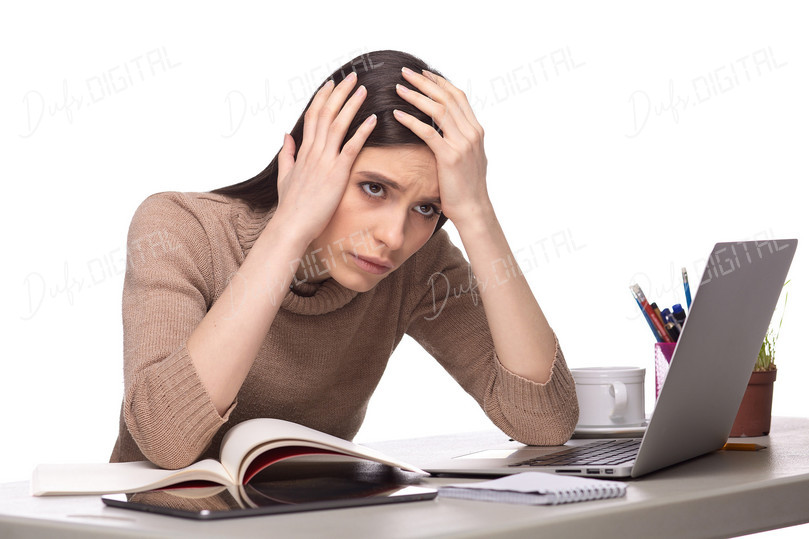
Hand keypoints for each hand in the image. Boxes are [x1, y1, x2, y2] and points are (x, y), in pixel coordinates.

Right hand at [275, 72, 376, 243]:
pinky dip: (362, 131)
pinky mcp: (336, 174)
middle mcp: (313, 152)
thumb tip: (286, 136)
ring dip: (351, 104)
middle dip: (339, 92)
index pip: (313, 116)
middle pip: (326, 113)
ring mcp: (324, 161)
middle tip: (352, 76)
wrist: (291, 225)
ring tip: (363, 89)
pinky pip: (351, 147)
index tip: (331, 84)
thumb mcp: (285, 176)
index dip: (323, 98)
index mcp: (303, 151)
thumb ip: (287, 154)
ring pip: (338, 124)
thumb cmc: (290, 206)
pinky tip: (374, 119)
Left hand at [393, 67, 491, 226]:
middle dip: (425, 82)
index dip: (440, 82)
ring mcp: (462, 144)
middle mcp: (471, 133)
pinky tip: (397, 114)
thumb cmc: (467, 186)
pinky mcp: (449, 157)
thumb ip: (462, 139)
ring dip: (416, 96)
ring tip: (398, 88)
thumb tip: (451, 128)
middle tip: (405, 72)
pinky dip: (411, 120)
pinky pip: (427, 132)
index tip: (423, 73)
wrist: (473, 208)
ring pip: (438, 110)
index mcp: (476, 130)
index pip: (458, 97)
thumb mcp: (470, 157)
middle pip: (447, 98)